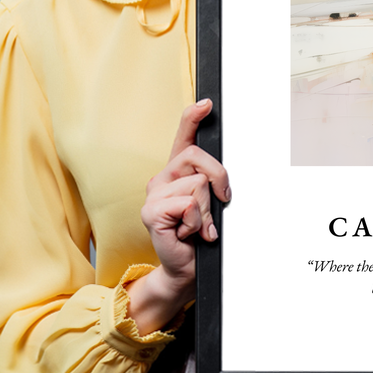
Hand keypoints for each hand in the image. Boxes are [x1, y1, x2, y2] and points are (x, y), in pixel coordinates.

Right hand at [126, 99, 230, 333]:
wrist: (186, 268)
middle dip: (219, 179)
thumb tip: (222, 176)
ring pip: (198, 184)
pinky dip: (197, 222)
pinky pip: (188, 204)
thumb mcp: (210, 204)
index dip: (193, 117)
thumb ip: (212, 184)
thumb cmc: (200, 235)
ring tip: (198, 226)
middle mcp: (162, 178)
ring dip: (207, 210)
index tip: (207, 103)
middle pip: (198, 157)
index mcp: (177, 172)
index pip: (183, 137)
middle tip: (220, 203)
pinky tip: (188, 233)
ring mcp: (154, 194)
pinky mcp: (151, 212)